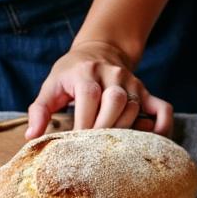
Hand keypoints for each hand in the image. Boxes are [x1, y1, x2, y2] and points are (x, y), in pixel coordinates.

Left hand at [27, 41, 170, 138]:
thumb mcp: (52, 85)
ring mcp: (133, 83)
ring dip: (123, 130)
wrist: (100, 51)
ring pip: (134, 108)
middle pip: (116, 101)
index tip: (77, 140)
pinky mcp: (146, 93)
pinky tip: (154, 139)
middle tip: (94, 146)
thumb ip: (40, 109)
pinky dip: (163, 125)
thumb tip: (33, 135)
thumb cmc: (72, 73)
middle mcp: (113, 75)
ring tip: (112, 145)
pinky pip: (163, 109)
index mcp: (86, 72)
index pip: (89, 96)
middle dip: (105, 127)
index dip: (84, 121)